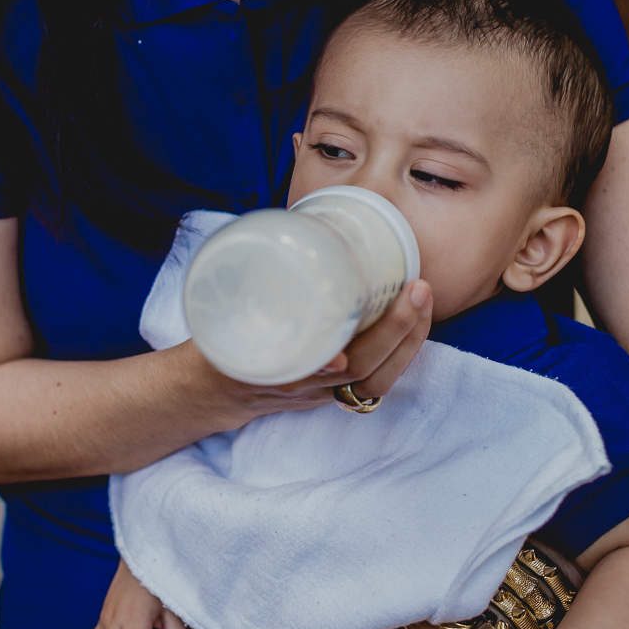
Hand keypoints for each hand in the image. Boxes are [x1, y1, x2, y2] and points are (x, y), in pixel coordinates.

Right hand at [180, 280, 432, 432]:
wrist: (205, 393)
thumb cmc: (214, 347)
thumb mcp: (217, 320)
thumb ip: (240, 287)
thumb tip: (286, 234)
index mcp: (274, 376)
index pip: (325, 372)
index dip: (349, 354)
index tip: (362, 337)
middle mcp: (305, 389)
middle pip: (364, 372)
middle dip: (397, 331)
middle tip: (417, 287)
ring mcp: (322, 393)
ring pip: (377, 380)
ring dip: (408, 341)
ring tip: (423, 299)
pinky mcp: (331, 389)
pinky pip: (376, 378)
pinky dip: (399, 349)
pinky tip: (413, 318)